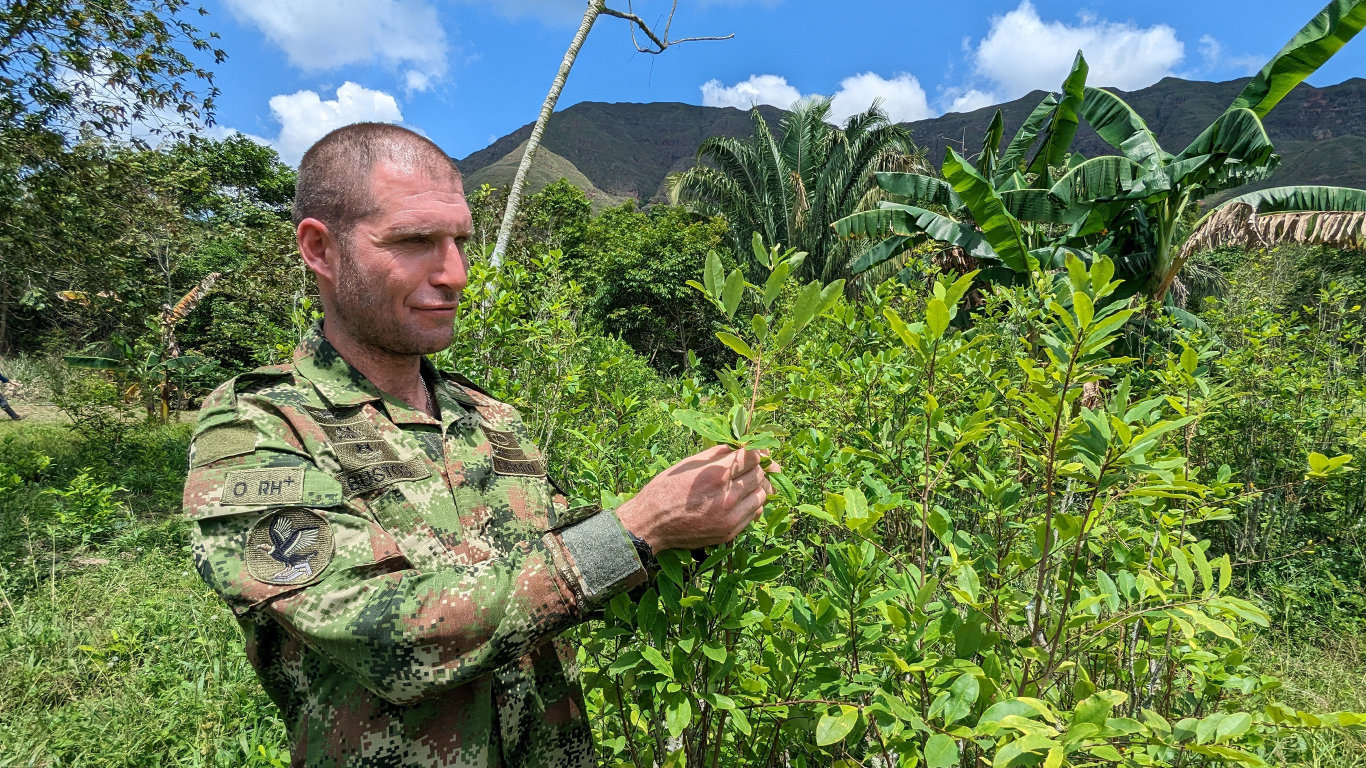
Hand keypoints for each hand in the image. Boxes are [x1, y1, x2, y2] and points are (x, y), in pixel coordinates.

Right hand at [615, 444, 781, 552]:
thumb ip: (717, 454)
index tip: (755, 451)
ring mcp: (730, 517)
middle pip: (760, 475)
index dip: (757, 452)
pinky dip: (752, 505)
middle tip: (750, 466)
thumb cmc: (666, 489)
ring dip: (756, 487)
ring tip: (744, 484)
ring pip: (762, 495)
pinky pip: (754, 514)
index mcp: (716, 475)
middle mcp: (727, 496)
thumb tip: (739, 446)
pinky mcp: (730, 532)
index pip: (753, 457)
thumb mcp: (689, 464)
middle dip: (757, 467)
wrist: (651, 524)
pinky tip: (740, 501)